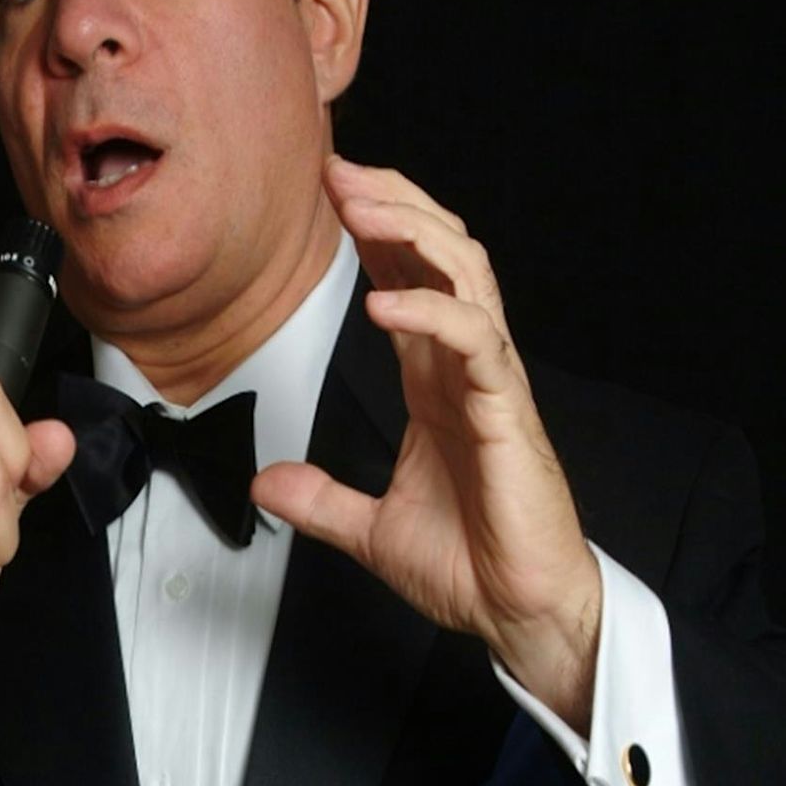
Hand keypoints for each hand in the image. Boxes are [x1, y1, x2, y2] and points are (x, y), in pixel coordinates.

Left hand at [253, 156, 600, 731]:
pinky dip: (432, 314)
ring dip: (413, 232)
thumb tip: (264, 485)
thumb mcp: (371, 529)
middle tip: (337, 171)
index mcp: (436, 380)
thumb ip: (320, 500)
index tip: (328, 192)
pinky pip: (476, 342)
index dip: (374, 232)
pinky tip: (382, 305)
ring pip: (466, 275)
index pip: (408, 281)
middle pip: (441, 253)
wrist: (521, 614)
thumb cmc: (470, 564)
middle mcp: (465, 367)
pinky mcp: (508, 414)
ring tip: (359, 206)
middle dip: (392, 204)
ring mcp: (491, 383)